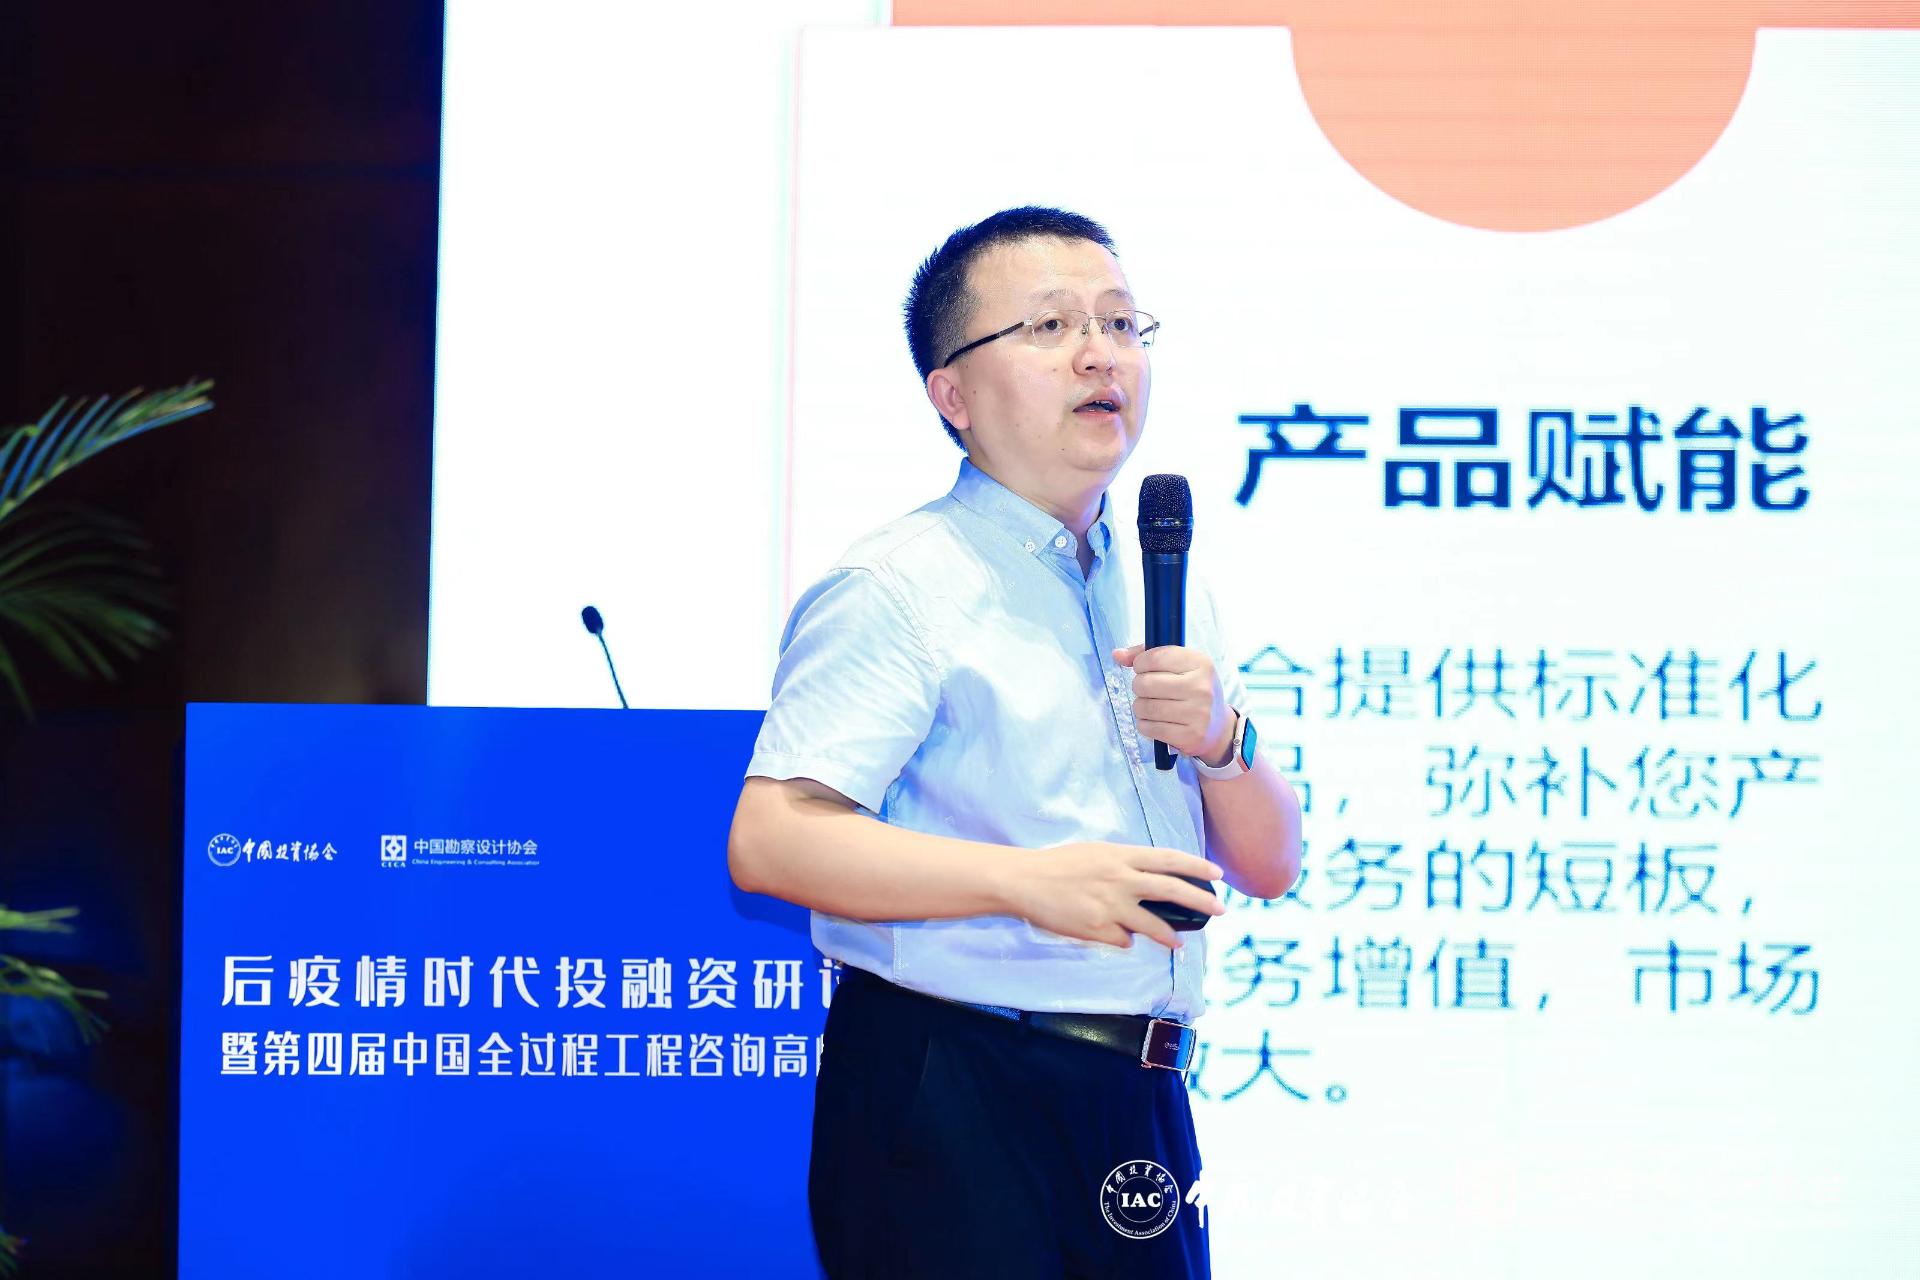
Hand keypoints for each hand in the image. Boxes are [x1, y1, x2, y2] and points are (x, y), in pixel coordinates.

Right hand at [1000, 842, 1226, 950]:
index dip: (1197, 867)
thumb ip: (1123, 864)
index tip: (1217, 875)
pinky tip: (1120, 938)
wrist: (1024, 881)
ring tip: (1180, 942)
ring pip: (1153, 925)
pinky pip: (1122, 940)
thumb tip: (1147, 880)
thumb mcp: (1096, 853)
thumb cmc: (1057, 864)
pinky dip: (1124, 939)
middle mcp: (1121, 879)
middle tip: (1220, 910)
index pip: (1169, 859)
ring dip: (1170, 935)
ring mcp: (1110, 906)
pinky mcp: (1098, 929)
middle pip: (1171, 890)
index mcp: (1121, 856)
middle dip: (1201, 901)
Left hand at [1115, 644, 1232, 765]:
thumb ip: (1147, 655)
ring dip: (1140, 707)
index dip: (1140, 663)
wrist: (1216, 727)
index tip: (1144, 669)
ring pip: (1143, 707)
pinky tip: (1156, 721)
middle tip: (1148, 691)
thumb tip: (1118, 654)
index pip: (1154, 657)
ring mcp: (1197, 713)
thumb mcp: (1180, 665)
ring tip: (1152, 706)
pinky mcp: (1189, 736)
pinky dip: (1145, 725)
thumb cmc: (1192, 691)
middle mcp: (1201, 687)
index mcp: (1200, 663)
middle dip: (1139, 687)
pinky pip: (1148, 728)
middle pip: (1145, 684)